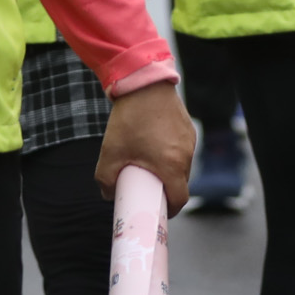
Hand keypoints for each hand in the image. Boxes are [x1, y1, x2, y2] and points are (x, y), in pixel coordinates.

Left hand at [95, 81, 198, 211]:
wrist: (143, 82)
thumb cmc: (129, 119)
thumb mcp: (110, 153)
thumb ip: (106, 179)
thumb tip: (108, 194)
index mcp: (172, 166)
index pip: (180, 199)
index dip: (170, 210)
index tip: (159, 211)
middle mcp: (186, 155)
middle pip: (181, 183)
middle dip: (166, 190)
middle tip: (148, 189)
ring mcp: (189, 140)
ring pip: (182, 165)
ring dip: (169, 170)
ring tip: (149, 165)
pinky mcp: (188, 128)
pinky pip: (182, 149)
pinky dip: (171, 154)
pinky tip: (154, 146)